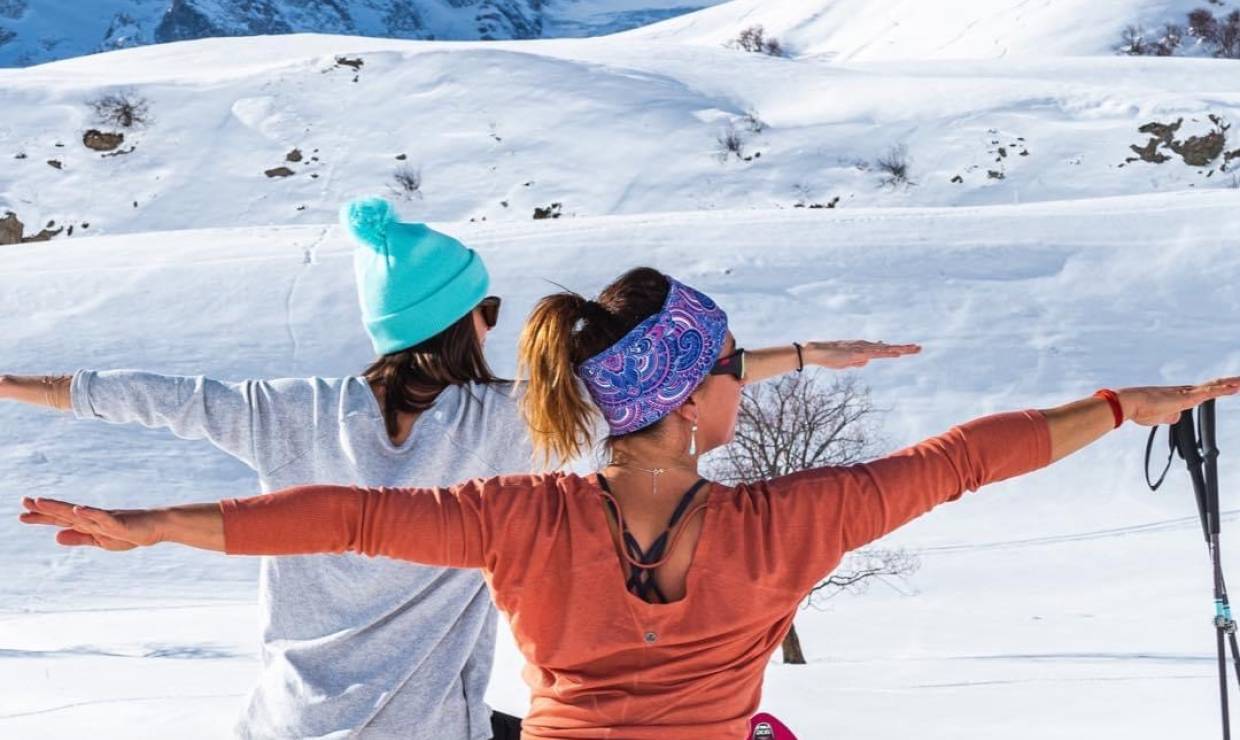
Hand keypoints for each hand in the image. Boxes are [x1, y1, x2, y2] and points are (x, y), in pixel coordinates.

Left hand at [19, 497, 161, 550]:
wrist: (156, 527)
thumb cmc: (129, 533)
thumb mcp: (100, 540)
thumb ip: (79, 537)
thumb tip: (56, 536)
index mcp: (88, 523)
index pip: (60, 519)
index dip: (41, 517)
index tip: (22, 515)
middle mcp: (93, 517)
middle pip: (64, 513)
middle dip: (44, 508)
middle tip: (23, 501)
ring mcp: (105, 518)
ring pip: (78, 512)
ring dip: (58, 507)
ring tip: (40, 502)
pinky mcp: (118, 522)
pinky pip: (102, 517)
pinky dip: (89, 513)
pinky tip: (77, 509)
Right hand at [804, 340, 920, 369]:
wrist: (817, 352)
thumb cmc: (831, 358)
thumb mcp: (847, 363)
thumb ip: (858, 361)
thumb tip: (867, 361)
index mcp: (865, 348)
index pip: (885, 349)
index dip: (898, 349)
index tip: (911, 349)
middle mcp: (866, 346)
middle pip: (889, 347)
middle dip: (904, 348)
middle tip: (920, 348)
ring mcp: (863, 348)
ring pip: (885, 349)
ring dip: (899, 349)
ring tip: (914, 349)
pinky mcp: (858, 352)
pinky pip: (875, 353)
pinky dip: (887, 353)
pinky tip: (896, 354)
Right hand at [1119, 377, 1239, 425]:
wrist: (1131, 404)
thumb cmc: (1140, 410)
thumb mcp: (1158, 418)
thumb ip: (1169, 416)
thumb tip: (1176, 417)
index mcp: (1180, 396)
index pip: (1204, 392)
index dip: (1217, 389)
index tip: (1229, 387)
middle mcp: (1186, 391)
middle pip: (1213, 385)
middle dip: (1228, 383)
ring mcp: (1187, 393)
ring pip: (1215, 386)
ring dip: (1231, 384)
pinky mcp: (1187, 397)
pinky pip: (1210, 392)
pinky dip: (1224, 389)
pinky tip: (1235, 387)